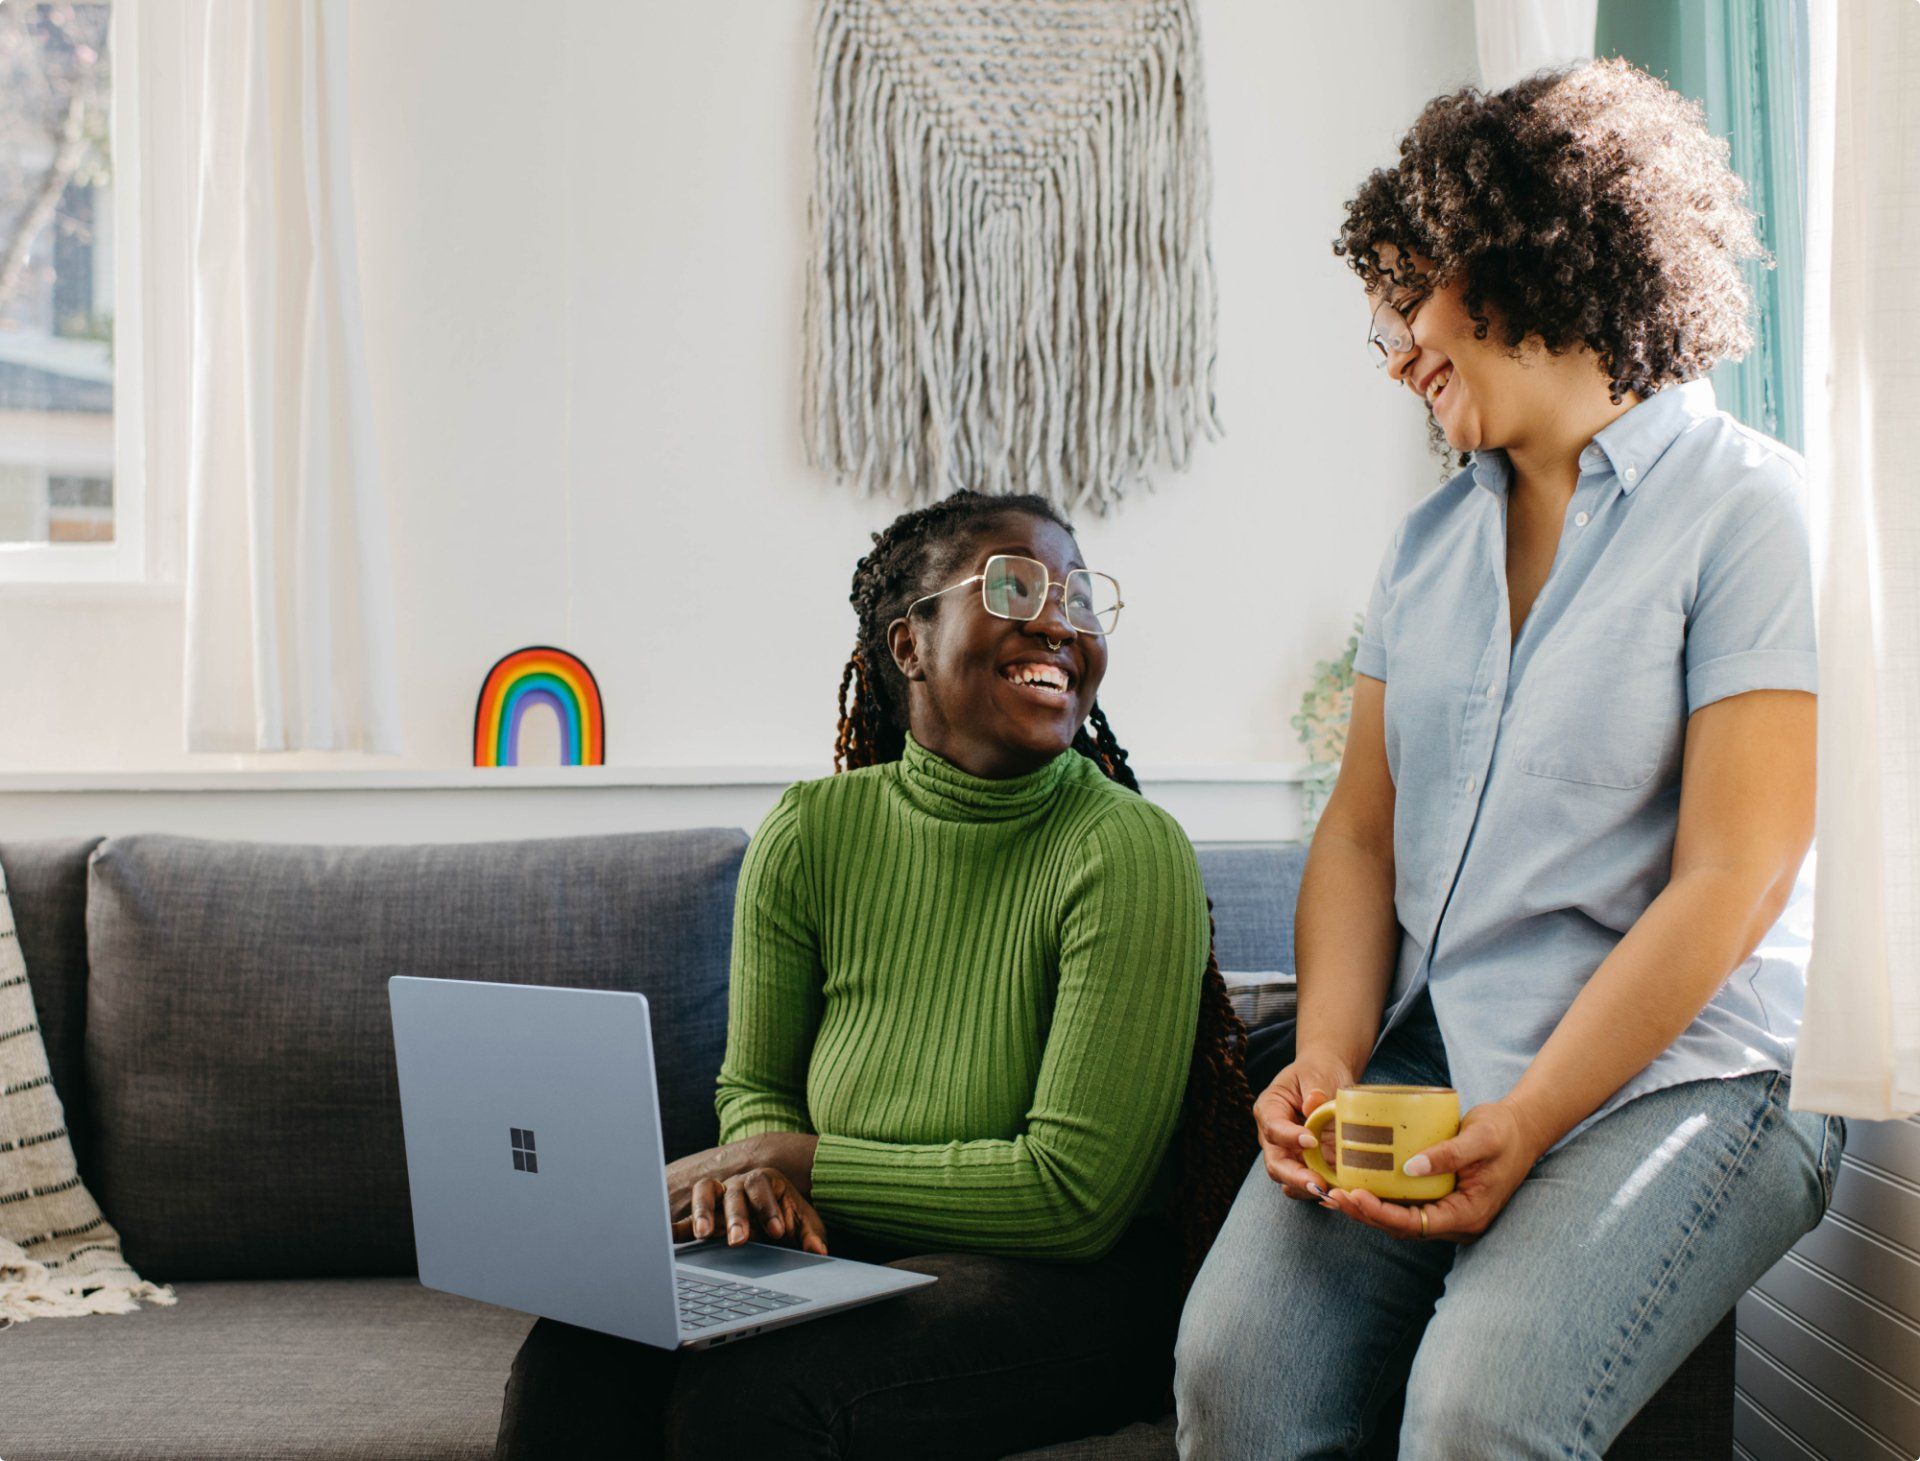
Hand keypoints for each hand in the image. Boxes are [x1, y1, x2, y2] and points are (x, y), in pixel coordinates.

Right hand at [665, 1132, 819, 1226]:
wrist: (771, 1223)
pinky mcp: (700, 1218)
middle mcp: (738, 1186)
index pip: (762, 1185)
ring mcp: (717, 1200)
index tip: (777, 1232)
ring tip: (704, 1234)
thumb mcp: (803, 1225)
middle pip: (734, 1192)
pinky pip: (685, 1219)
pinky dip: (676, 1226)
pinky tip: (667, 1236)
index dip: (768, 1207)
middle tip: (739, 1240)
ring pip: (705, 1192)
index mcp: (764, 1181)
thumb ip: (810, 1235)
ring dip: (703, 1211)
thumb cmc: (786, 1221)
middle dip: (737, 1216)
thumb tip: (819, 1251)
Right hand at [1254, 1051, 1356, 1200]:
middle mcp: (1273, 1137)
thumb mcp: (1316, 1073)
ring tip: (1331, 1194)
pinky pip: (1310, 1183)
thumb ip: (1315, 1088)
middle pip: (1275, 1163)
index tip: (1311, 1140)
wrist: (1327, 1079)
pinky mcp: (1308, 1165)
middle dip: (1295, 1177)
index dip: (1289, 1137)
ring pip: (1289, 1180)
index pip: (1272, 1127)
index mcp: (1270, 1109)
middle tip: (1317, 1183)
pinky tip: (1340, 1193)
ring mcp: (1290, 1154)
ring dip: (1308, 1189)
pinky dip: (1322, 1191)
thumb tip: (1314, 1103)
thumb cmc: (1318, 1072)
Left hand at [1317, 1097, 1553, 1241]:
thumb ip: (1449, 1153)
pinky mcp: (1442, 1199)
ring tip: (1336, 1193)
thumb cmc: (1504, 1131)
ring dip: (1369, 1210)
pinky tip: (1357, 1184)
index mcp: (1469, 1214)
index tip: (1355, 1196)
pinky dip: (1382, 1199)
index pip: (1417, 1224)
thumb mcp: (1480, 1137)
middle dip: (1366, 1215)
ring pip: (1402, 1220)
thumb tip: (1411, 1167)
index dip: (1382, 1214)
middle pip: (1403, 1227)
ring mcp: (1450, 1213)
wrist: (1523, 1129)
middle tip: (1333, 1195)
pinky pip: (1407, 1206)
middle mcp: (1458, 1221)